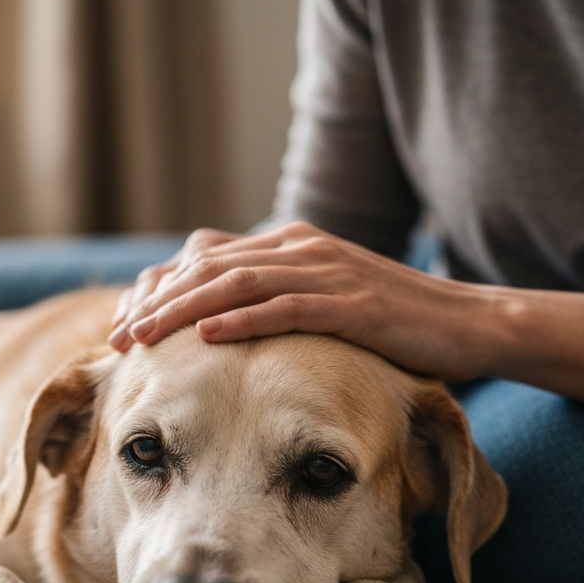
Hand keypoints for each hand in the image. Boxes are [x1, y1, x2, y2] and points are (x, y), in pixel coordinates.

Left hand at [108, 221, 494, 381]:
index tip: (123, 324)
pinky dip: (242, 320)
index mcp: (288, 245)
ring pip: (236, 282)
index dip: (158, 289)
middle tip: (116, 335)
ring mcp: (326, 271)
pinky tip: (206, 337)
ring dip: (182, 310)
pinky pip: (286, 308)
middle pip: (208, 267)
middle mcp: (300, 247)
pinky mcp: (352, 302)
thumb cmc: (388, 323)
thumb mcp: (322, 303)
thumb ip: (276, 301)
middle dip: (156, 301)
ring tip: (142, 336)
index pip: (204, 259)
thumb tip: (221, 325)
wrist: (466, 321)